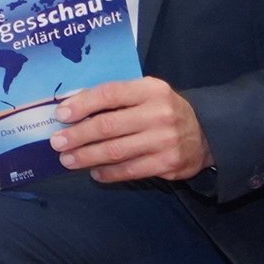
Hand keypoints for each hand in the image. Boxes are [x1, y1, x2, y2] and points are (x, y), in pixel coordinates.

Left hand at [52, 77, 211, 182]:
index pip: (109, 94)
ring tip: (67, 160)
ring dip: (86, 157)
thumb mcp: (145, 93)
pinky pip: (130, 171)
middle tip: (57, 143)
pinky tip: (94, 172)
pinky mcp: (168, 164)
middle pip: (108, 126)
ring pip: (116, 151)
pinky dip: (108, 173)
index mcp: (150, 90)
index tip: (60, 114)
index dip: (82, 105)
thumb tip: (72, 108)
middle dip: (77, 135)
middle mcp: (159, 114)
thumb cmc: (162, 109)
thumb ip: (115, 97)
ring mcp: (165, 141)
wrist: (206, 133)